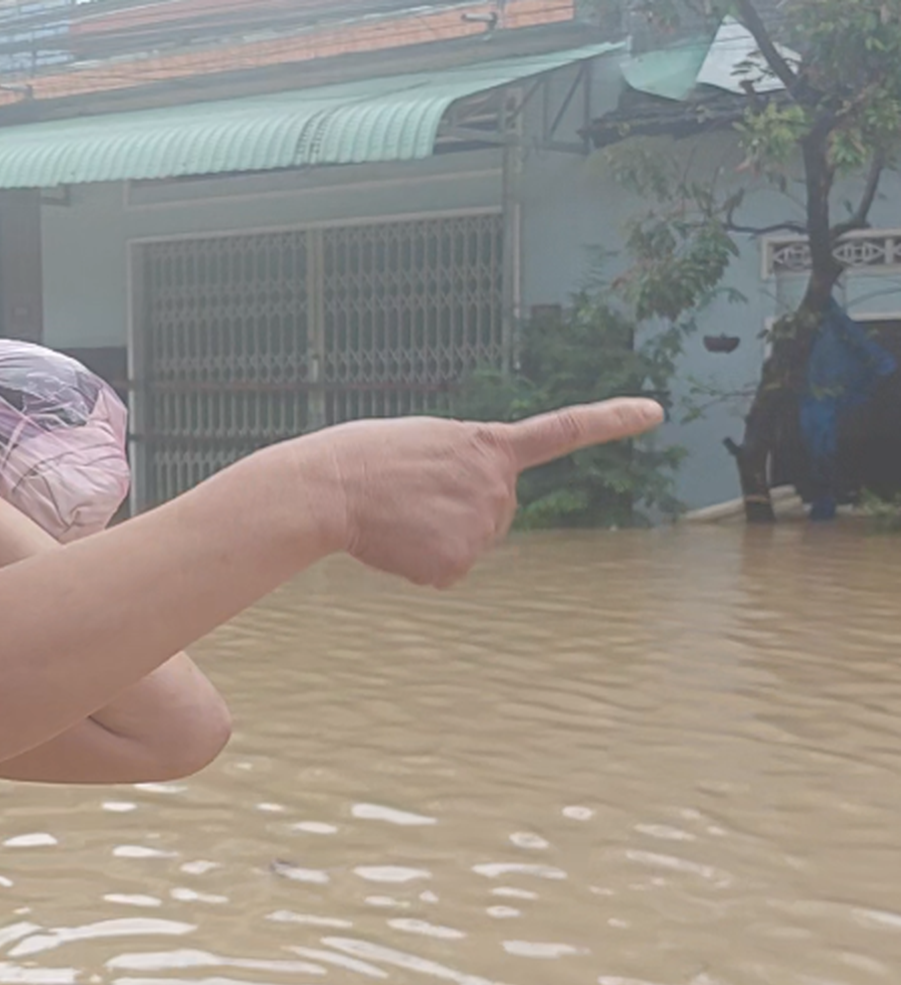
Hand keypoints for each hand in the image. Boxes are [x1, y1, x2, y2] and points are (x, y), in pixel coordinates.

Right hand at [303, 399, 663, 587]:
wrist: (332, 487)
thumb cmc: (365, 458)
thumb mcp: (426, 443)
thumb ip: (461, 466)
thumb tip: (457, 512)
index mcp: (488, 447)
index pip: (562, 430)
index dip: (611, 420)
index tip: (655, 411)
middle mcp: (498, 487)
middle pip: (494, 512)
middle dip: (457, 508)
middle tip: (410, 493)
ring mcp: (482, 528)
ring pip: (468, 545)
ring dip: (432, 536)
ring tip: (397, 513)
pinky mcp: (457, 564)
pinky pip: (444, 572)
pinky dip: (417, 563)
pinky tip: (394, 540)